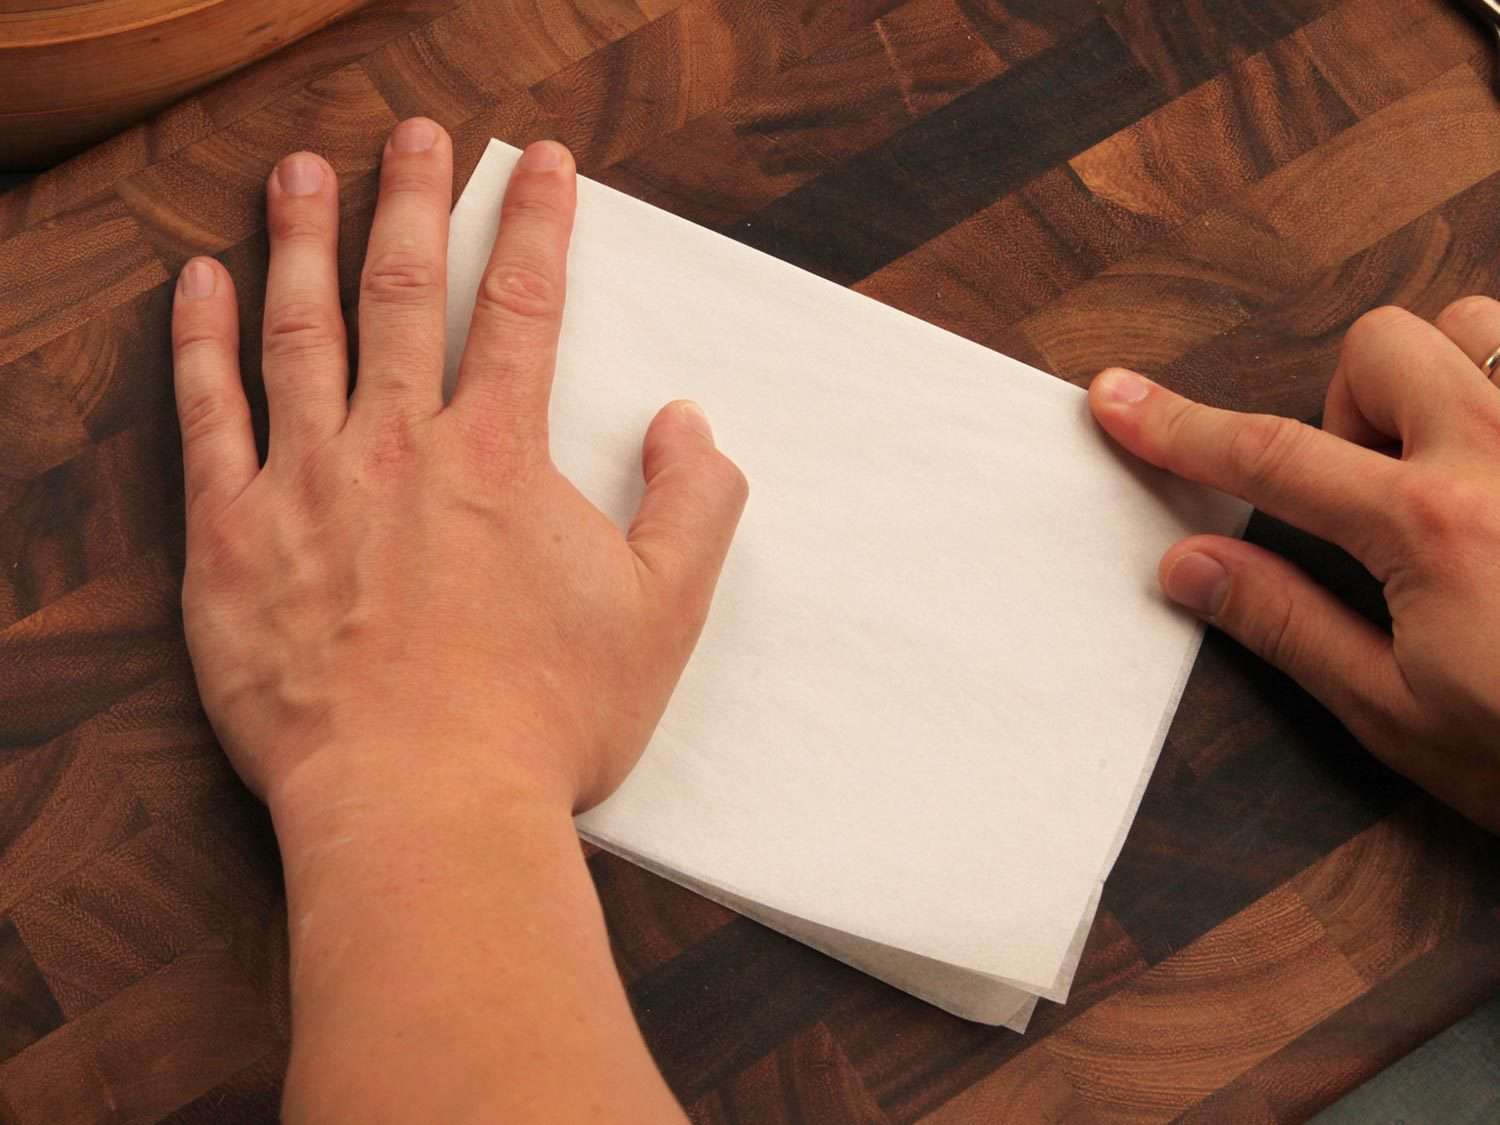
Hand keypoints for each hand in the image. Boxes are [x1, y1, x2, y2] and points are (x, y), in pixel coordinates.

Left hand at [169, 118, 746, 814]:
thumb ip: (695, 506)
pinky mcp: (233, 538)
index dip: (534, 219)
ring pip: (301, 327)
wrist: (423, 806)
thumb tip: (691, 425)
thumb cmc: (545, 719)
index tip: (538, 162)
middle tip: (413, 135)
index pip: (522, 302)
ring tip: (301, 170)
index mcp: (500, 454)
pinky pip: (209, 414)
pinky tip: (198, 282)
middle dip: (412, 197)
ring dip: (302, 237)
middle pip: (403, 287)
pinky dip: (200, 340)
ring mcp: (307, 483)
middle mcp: (399, 444)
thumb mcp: (664, 614)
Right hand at [1089, 300, 1499, 832]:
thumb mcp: (1400, 716)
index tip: (1117, 398)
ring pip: (1478, 324)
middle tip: (1366, 494)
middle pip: (1379, 346)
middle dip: (1347, 406)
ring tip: (1452, 467)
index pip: (1268, 458)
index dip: (1176, 427)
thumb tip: (1186, 566)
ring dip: (1438, 380)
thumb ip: (1286, 624)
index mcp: (1429, 529)